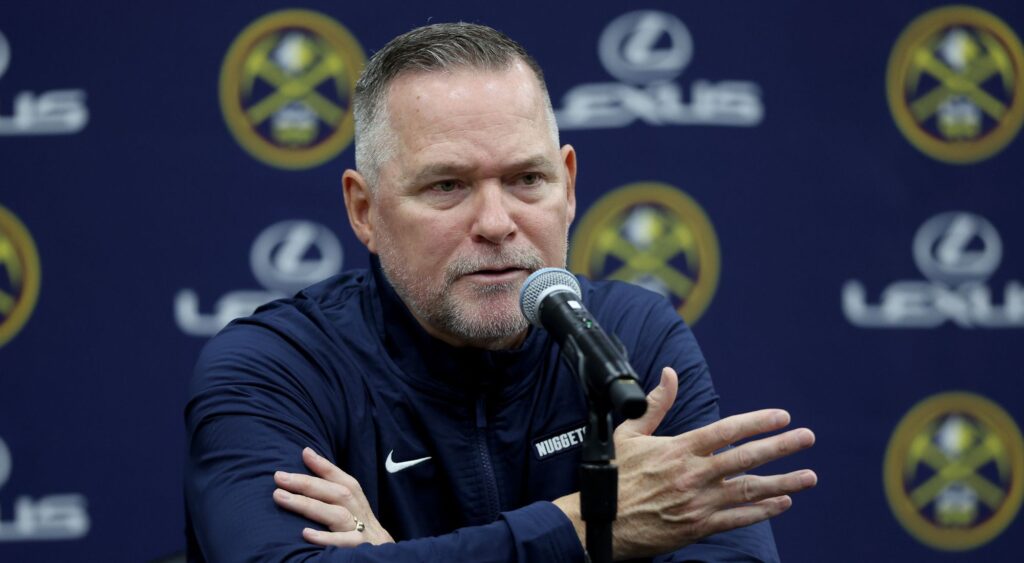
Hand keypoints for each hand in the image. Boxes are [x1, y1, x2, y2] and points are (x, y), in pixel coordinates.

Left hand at [273, 447, 394, 546]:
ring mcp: (363, 535)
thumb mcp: (357, 519)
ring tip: (280, 497)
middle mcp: (363, 517)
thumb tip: (309, 482)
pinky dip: (326, 538)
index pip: (345, 482)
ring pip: (338, 515)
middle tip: (279, 476)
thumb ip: (337, 502)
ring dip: (308, 505)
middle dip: (307, 483)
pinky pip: (344, 544)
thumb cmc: (364, 540)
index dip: (326, 467)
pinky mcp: (361, 551)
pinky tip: (305, 534)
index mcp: (361, 506)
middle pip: (338, 494)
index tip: (305, 453)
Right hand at [554, 367, 816, 559]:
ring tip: (809, 476)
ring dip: (783, 482)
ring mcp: (699, 502)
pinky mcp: (699, 526)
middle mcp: (694, 474)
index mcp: (679, 449)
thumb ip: (656, 404)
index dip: (757, 422)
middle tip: (807, 438)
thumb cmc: (615, 476)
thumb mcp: (629, 434)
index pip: (726, 430)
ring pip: (750, 490)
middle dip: (781, 447)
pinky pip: (739, 518)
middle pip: (746, 458)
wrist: (602, 522)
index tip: (782, 416)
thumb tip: (670, 374)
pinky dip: (763, 510)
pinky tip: (783, 502)